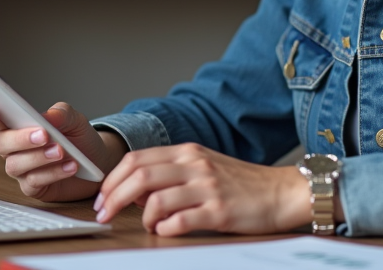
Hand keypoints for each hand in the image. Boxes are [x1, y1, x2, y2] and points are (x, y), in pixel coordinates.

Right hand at [0, 101, 126, 201]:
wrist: (98, 161)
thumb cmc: (79, 137)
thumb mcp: (74, 119)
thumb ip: (60, 114)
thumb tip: (45, 117)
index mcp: (17, 124)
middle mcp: (14, 147)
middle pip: (1, 143)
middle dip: (20, 139)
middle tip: (44, 134)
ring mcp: (21, 169)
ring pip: (15, 164)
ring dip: (38, 157)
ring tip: (61, 151)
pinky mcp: (33, 188)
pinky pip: (34, 181)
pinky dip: (53, 172)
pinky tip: (70, 166)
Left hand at [93, 142, 308, 235]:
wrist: (281, 192)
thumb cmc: (241, 184)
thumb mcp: (203, 168)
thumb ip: (171, 174)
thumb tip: (134, 192)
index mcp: (186, 152)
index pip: (135, 159)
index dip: (111, 179)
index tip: (101, 197)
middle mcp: (194, 165)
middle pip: (138, 176)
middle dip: (112, 197)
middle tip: (104, 214)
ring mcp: (207, 187)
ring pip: (155, 199)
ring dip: (141, 217)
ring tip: (145, 226)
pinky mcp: (219, 211)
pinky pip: (179, 221)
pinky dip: (164, 229)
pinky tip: (166, 231)